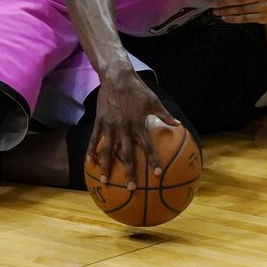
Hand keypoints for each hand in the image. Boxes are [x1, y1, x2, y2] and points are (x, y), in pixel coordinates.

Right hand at [86, 69, 179, 189]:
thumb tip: (178, 125)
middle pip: (127, 154)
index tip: (157, 174)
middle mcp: (125, 128)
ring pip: (108, 150)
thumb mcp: (154, 101)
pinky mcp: (100, 121)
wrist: (117, 77)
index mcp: (139, 124)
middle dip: (129, 172)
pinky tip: (89, 163)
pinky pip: (94, 139)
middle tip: (131, 188)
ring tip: (106, 180)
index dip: (153, 161)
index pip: (147, 146)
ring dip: (107, 166)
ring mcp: (111, 126)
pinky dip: (91, 151)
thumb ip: (165, 115)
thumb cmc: (138, 89)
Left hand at [213, 0, 266, 23]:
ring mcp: (265, 7)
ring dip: (227, 12)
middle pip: (242, 0)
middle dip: (226, 3)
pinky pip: (246, 19)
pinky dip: (234, 19)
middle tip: (214, 4)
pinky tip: (225, 18)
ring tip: (217, 12)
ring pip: (242, 10)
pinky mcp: (263, 17)